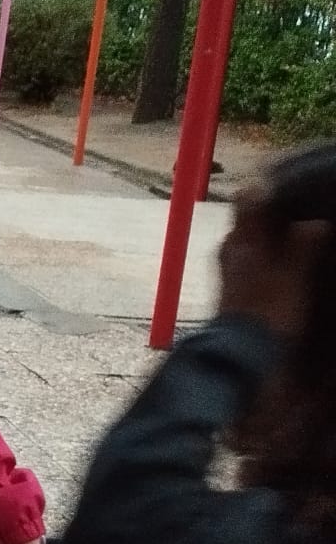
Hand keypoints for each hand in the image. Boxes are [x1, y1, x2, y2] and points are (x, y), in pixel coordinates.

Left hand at [218, 187, 327, 337]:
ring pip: (253, 241)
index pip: (249, 198)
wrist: (241, 354)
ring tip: (305, 240)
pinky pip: (253, 261)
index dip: (271, 190)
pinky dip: (270, 259)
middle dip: (277, 216)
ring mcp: (227, 267)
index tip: (296, 189)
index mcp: (239, 238)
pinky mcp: (233, 287)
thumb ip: (303, 245)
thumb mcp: (292, 276)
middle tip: (308, 216)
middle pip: (251, 220)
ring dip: (275, 239)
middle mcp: (228, 247)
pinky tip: (289, 267)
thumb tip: (315, 222)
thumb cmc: (268, 310)